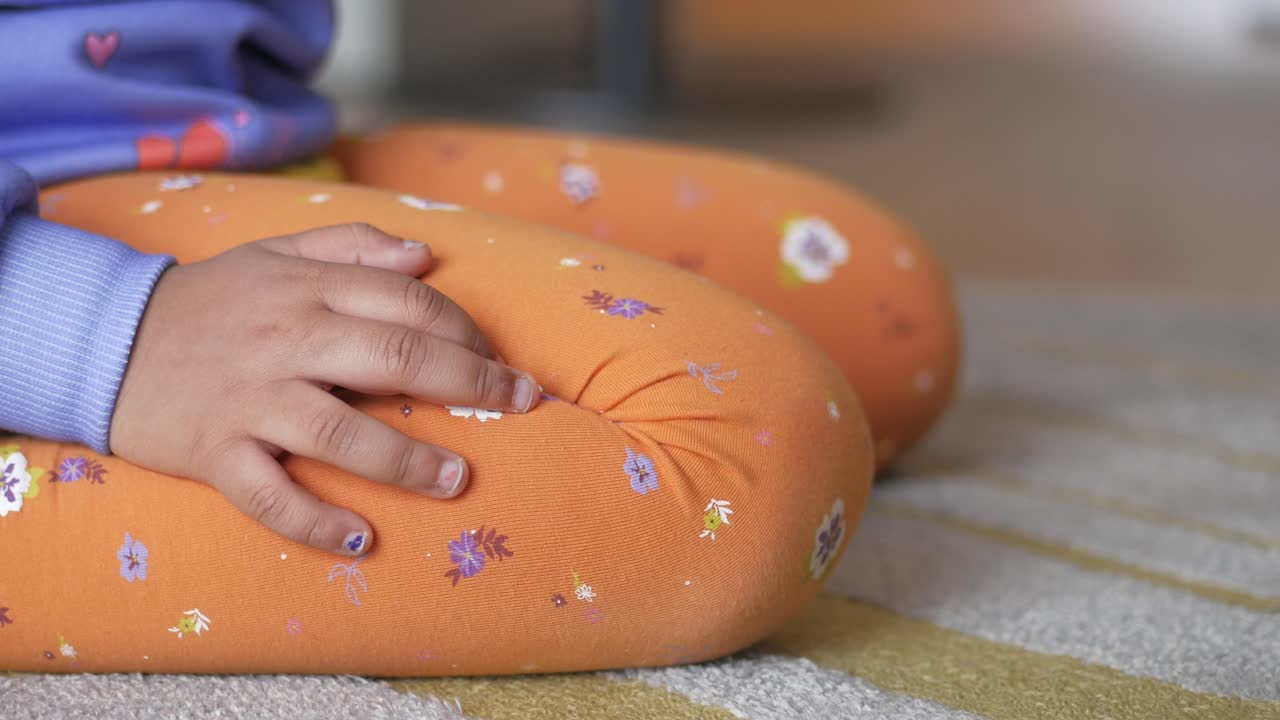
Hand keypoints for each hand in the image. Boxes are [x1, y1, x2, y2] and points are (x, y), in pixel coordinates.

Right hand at [109, 223, 538, 554]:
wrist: (105, 339)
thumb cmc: (212, 301)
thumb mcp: (275, 252)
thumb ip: (351, 245)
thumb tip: (426, 254)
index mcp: (306, 290)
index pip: (407, 302)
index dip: (467, 331)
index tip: (502, 362)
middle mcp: (284, 341)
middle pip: (392, 358)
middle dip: (470, 383)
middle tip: (520, 405)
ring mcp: (248, 400)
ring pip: (338, 433)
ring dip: (406, 460)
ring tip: (459, 479)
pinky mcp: (212, 452)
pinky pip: (266, 495)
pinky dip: (313, 522)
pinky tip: (360, 539)